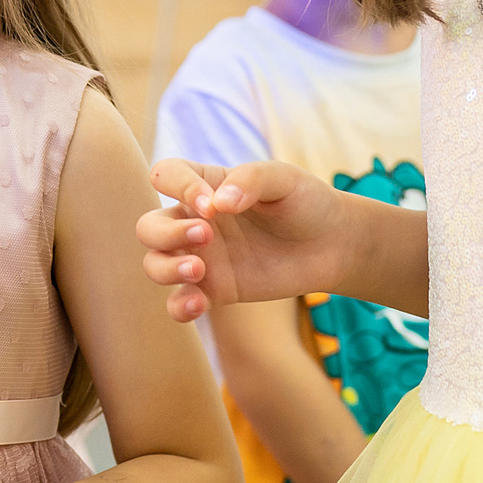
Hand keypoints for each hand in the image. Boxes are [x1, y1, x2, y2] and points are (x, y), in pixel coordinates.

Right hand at [139, 159, 347, 321]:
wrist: (334, 245)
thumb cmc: (306, 202)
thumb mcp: (284, 179)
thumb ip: (250, 180)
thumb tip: (216, 204)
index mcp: (206, 185)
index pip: (166, 176)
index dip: (179, 188)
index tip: (212, 205)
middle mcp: (195, 221)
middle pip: (149, 226)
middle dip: (166, 232)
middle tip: (207, 235)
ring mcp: (202, 257)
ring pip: (154, 264)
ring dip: (165, 268)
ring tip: (198, 271)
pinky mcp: (215, 290)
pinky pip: (178, 302)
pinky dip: (178, 306)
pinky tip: (198, 305)